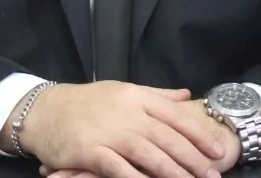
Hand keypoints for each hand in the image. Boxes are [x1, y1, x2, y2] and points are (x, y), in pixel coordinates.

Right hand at [40, 100, 239, 177]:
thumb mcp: (122, 91)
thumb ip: (156, 95)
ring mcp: (107, 132)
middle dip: (193, 158)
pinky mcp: (90, 151)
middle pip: (166, 137)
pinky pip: (119, 169)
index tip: (216, 150)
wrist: (44, 110)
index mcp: (135, 96)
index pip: (173, 115)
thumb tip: (187, 95)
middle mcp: (125, 112)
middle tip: (213, 175)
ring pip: (148, 154)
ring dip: (173, 173)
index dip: (197, 133)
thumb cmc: (86, 102)